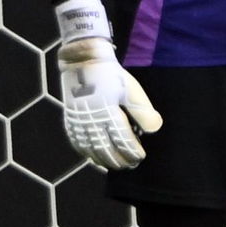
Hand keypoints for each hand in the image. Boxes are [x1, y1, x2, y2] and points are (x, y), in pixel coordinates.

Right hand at [54, 0, 161, 169]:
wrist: (84, 61)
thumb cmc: (111, 75)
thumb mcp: (132, 90)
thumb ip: (144, 111)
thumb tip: (154, 129)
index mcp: (109, 114)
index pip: (123, 143)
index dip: (133, 153)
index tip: (141, 156)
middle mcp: (92, 122)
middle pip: (108, 151)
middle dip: (121, 160)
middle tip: (132, 164)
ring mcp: (79, 123)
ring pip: (92, 151)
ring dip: (105, 161)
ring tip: (117, 165)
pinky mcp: (71, 121)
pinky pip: (78, 144)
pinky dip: (88, 154)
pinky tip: (96, 158)